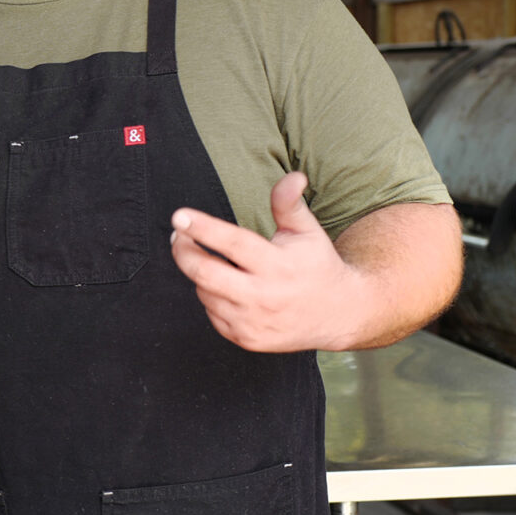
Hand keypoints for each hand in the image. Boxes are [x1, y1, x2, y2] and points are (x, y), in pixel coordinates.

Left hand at [168, 172, 367, 352]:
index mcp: (278, 265)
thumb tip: (293, 176)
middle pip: (206, 273)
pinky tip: (227, 287)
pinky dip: (211, 296)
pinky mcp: (246, 339)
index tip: (179, 216)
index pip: (234, 244)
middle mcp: (264, 296)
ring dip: (200, 273)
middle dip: (182, 251)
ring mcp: (253, 322)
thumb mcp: (307, 231)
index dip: (203, 228)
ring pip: (204, 292)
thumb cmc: (318, 266)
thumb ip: (290, 203)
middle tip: (178, 235)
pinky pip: (211, 312)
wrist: (337, 314)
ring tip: (212, 260)